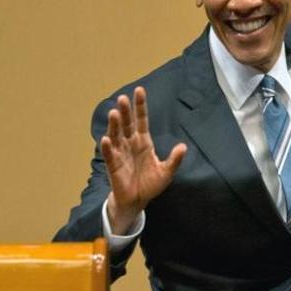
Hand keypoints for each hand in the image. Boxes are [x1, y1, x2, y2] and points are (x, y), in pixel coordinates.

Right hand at [101, 86, 185, 232]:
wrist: (137, 200)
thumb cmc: (150, 184)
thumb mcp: (166, 171)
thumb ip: (174, 159)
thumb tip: (183, 147)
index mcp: (144, 142)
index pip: (141, 121)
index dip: (140, 107)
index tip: (139, 91)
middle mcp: (130, 144)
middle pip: (127, 124)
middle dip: (126, 111)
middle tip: (122, 98)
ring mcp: (121, 153)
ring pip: (117, 136)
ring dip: (115, 125)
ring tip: (114, 113)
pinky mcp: (113, 166)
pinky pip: (110, 155)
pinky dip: (108, 147)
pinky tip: (107, 138)